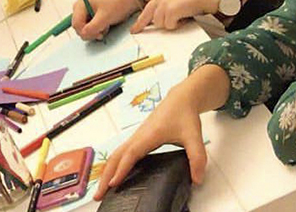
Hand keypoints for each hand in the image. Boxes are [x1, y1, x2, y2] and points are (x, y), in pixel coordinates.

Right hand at [72, 0, 140, 40]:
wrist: (126, 1)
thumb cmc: (116, 5)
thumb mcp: (105, 17)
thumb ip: (93, 27)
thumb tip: (83, 35)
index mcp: (80, 5)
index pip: (76, 24)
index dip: (85, 32)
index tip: (98, 33)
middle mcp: (79, 9)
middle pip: (78, 29)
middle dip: (91, 32)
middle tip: (103, 29)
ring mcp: (84, 15)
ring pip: (83, 32)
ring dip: (95, 32)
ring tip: (105, 26)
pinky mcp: (89, 19)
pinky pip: (89, 31)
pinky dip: (97, 32)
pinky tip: (104, 26)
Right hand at [94, 82, 207, 198]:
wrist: (180, 99)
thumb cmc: (184, 115)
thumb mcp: (194, 137)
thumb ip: (197, 158)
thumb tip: (197, 180)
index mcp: (149, 135)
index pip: (131, 154)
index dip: (122, 169)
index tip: (113, 184)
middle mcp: (138, 136)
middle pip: (116, 156)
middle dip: (106, 175)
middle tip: (98, 195)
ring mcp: (136, 137)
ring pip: (116, 155)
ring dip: (107, 171)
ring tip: (101, 189)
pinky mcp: (138, 138)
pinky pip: (121, 153)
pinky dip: (113, 165)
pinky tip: (113, 175)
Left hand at [132, 0, 236, 32]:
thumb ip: (172, 2)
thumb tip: (167, 17)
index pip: (149, 7)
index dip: (142, 19)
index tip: (135, 28)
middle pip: (150, 16)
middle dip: (146, 24)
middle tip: (137, 31)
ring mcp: (164, 2)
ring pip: (160, 23)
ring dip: (172, 23)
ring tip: (184, 16)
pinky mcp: (170, 10)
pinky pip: (170, 25)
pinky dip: (179, 24)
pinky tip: (187, 17)